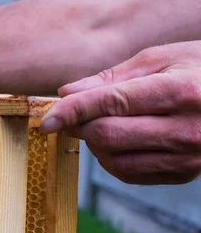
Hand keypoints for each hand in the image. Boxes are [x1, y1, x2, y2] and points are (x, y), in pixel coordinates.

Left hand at [40, 41, 200, 184]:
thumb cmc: (199, 69)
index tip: (46, 119)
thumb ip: (111, 78)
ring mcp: (187, 157)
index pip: (112, 104)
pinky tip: (115, 140)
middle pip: (107, 136)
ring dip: (93, 144)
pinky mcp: (183, 174)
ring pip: (114, 160)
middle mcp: (186, 129)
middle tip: (72, 115)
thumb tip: (67, 93)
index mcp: (180, 92)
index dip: (72, 112)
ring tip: (99, 123)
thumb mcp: (161, 58)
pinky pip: (128, 173)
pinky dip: (110, 158)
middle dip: (79, 126)